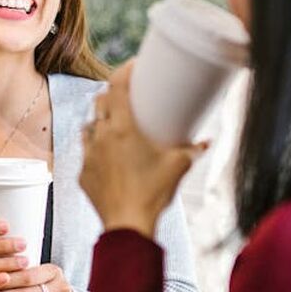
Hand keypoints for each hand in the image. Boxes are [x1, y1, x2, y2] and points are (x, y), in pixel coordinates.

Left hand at [80, 61, 207, 237]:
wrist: (128, 226)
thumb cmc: (154, 193)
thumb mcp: (179, 166)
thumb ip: (193, 149)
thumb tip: (206, 141)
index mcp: (122, 128)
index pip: (116, 87)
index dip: (123, 71)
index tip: (133, 65)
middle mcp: (100, 137)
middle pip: (99, 102)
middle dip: (111, 94)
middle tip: (127, 95)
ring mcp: (88, 156)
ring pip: (88, 127)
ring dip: (99, 121)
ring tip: (114, 125)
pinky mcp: (83, 175)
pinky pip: (86, 153)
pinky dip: (96, 149)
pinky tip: (107, 155)